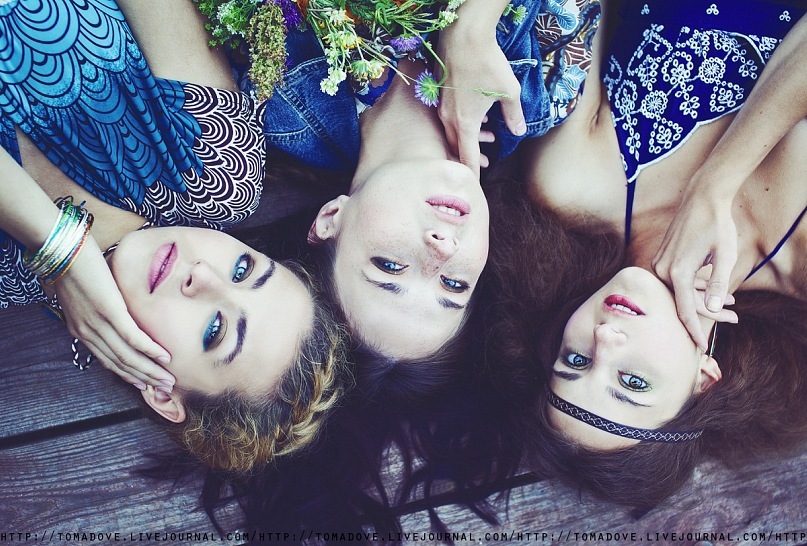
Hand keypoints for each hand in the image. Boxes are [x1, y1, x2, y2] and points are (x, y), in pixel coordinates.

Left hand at [54, 235, 174, 390]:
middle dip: (144, 378)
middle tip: (164, 387)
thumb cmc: (75, 265)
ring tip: (168, 378)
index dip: (128, 374)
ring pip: (127, 356)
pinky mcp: (109, 311)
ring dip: (150, 370)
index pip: (107, 360)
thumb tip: (116, 308)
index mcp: (80, 330)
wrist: (64, 249)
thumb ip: (97, 307)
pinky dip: (149, 350)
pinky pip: (132, 337)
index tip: (145, 384)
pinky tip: (164, 356)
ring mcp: (98, 323)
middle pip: (119, 363)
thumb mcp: (83, 293)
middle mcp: (87, 332)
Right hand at [436, 29, 524, 176]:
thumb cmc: (487, 63)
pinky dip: (462, 121)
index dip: (472, 174)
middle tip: (483, 166)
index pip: (467, 158)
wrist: (463, 34)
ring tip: (489, 137)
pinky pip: (448, 115)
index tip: (475, 186)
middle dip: (469, 158)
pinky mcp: (440, 93)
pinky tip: (479, 114)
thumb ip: (514, 115)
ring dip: (468, 137)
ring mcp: (441, 105)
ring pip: (451, 130)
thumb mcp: (509, 92)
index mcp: (464, 124)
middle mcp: (448, 118)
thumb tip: (519, 132)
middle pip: (455, 147)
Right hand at [652, 190, 738, 349]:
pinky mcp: (663, 259)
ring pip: (681, 292)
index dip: (695, 330)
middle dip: (709, 314)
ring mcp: (660, 264)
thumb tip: (714, 308)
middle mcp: (662, 270)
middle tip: (735, 320)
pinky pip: (678, 281)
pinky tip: (716, 290)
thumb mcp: (725, 255)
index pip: (684, 310)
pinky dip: (696, 288)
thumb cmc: (717, 224)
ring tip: (734, 306)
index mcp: (676, 272)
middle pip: (683, 302)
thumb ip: (717, 283)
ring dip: (704, 300)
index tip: (702, 347)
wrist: (702, 198)